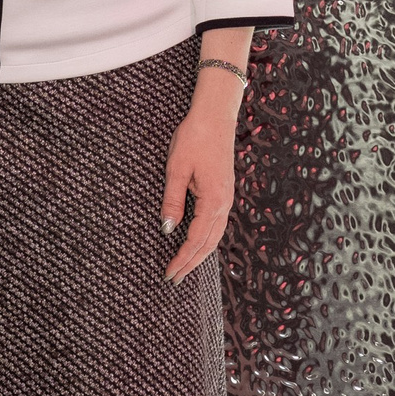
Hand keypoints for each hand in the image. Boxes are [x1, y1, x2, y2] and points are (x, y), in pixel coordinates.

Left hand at [161, 77, 241, 284]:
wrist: (216, 115)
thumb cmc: (194, 138)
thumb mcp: (177, 169)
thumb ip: (173, 201)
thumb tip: (168, 229)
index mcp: (213, 200)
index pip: (195, 239)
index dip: (182, 259)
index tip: (168, 274)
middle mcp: (224, 203)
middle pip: (209, 243)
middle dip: (191, 263)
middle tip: (174, 280)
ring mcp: (227, 197)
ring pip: (215, 235)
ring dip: (200, 253)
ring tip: (185, 267)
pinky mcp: (224, 191)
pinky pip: (216, 223)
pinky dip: (206, 239)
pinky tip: (197, 242)